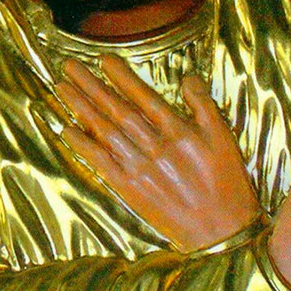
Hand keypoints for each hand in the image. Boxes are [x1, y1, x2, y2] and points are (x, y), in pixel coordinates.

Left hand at [55, 54, 262, 251]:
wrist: (221, 231)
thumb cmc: (227, 184)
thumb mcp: (225, 138)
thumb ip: (204, 105)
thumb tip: (187, 78)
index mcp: (179, 132)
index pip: (144, 97)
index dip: (122, 77)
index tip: (103, 59)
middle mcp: (155, 147)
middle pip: (118, 110)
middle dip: (92, 86)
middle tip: (70, 67)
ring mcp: (140, 169)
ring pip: (106, 132)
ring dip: (82, 109)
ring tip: (63, 88)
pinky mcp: (130, 190)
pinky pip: (102, 164)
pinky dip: (84, 146)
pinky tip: (67, 130)